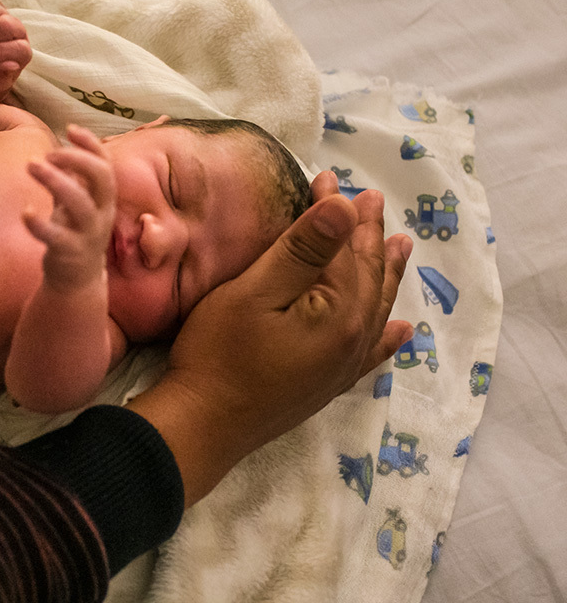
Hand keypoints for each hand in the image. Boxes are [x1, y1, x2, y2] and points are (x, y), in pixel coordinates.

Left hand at [24, 125, 115, 291]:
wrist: (76, 282)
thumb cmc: (74, 234)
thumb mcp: (76, 204)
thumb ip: (73, 180)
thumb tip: (63, 150)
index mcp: (104, 200)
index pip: (106, 165)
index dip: (91, 144)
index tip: (70, 129)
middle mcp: (102, 215)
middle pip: (101, 178)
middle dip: (76, 158)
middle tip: (47, 153)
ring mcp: (88, 235)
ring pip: (80, 203)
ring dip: (56, 180)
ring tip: (31, 165)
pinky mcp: (70, 253)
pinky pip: (56, 237)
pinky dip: (39, 224)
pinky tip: (25, 212)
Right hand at [126, 170, 412, 505]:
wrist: (202, 426)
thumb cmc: (218, 354)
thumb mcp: (254, 292)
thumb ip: (302, 250)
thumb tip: (345, 207)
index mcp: (340, 311)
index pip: (346, 248)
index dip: (339, 211)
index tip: (329, 177)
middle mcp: (353, 338)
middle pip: (368, 275)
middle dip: (367, 235)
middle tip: (370, 201)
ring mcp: (342, 365)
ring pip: (375, 308)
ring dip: (385, 273)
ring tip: (400, 247)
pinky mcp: (326, 384)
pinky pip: (369, 352)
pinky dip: (386, 335)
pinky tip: (399, 330)